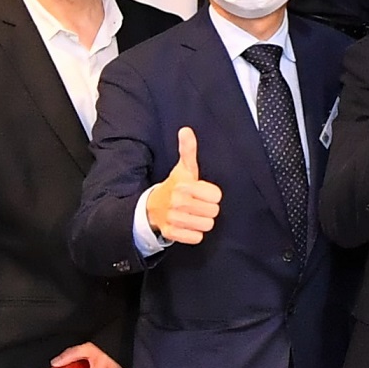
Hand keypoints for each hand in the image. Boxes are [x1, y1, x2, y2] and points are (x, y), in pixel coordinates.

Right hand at [147, 127, 223, 244]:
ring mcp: (173, 218)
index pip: (216, 196)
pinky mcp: (171, 233)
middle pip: (213, 212)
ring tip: (193, 214)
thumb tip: (186, 130)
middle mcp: (178, 202)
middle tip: (198, 205)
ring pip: (206, 225)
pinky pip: (196, 237)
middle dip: (208, 209)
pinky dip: (194, 233)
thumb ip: (188, 149)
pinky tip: (188, 225)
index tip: (203, 193)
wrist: (152, 207)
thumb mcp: (183, 168)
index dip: (212, 195)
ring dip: (202, 221)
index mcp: (184, 185)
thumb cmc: (174, 186)